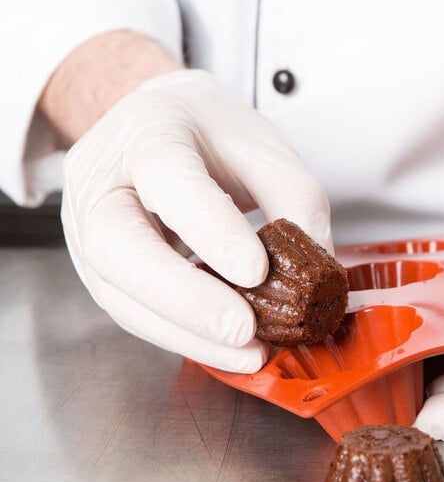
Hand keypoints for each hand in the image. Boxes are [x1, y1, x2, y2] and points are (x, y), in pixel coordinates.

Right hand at [61, 69, 331, 372]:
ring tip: (247, 353)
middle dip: (184, 299)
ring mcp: (88, 230)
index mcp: (147, 132)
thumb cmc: (207, 133)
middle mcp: (102, 183)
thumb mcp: (262, 145)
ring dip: (187, 333)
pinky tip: (224, 348)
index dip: (211, 229)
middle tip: (242, 331)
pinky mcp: (101, 269)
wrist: (156, 128)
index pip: (169, 180)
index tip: (257, 272)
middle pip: (118, 247)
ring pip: (121, 294)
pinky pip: (135, 311)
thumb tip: (317, 270)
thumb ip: (295, 198)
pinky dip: (182, 336)